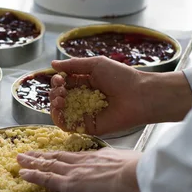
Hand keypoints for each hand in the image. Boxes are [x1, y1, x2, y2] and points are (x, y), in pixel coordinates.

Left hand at [17, 148, 141, 191]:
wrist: (135, 174)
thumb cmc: (137, 172)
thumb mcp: (127, 164)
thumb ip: (119, 168)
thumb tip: (121, 173)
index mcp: (97, 157)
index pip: (74, 156)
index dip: (60, 155)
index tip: (52, 154)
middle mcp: (82, 161)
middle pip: (57, 156)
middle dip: (41, 155)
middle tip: (27, 152)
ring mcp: (74, 171)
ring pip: (48, 164)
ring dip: (32, 162)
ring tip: (19, 159)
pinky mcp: (69, 183)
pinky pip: (47, 178)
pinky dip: (34, 175)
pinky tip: (23, 174)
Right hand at [50, 57, 191, 135]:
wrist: (139, 95)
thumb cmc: (121, 77)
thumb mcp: (95, 64)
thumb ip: (73, 65)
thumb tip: (52, 64)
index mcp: (85, 83)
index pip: (63, 84)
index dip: (57, 82)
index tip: (59, 79)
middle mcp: (83, 99)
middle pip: (59, 98)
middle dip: (54, 93)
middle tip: (61, 90)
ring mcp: (85, 113)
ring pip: (60, 112)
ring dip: (54, 105)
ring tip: (60, 98)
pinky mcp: (88, 126)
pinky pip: (68, 126)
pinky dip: (58, 119)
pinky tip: (58, 110)